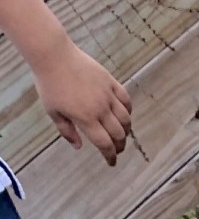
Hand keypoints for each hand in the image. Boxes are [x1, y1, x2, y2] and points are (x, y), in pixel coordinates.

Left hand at [33, 35, 130, 163]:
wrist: (54, 55)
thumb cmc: (49, 83)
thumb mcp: (52, 111)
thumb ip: (66, 131)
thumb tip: (79, 146)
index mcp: (85, 118)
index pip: (104, 144)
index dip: (110, 156)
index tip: (111, 162)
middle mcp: (100, 109)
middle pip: (118, 134)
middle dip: (119, 146)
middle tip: (117, 149)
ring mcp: (107, 94)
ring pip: (126, 119)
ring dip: (126, 130)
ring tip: (122, 134)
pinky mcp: (110, 82)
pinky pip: (126, 99)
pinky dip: (128, 110)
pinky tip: (125, 114)